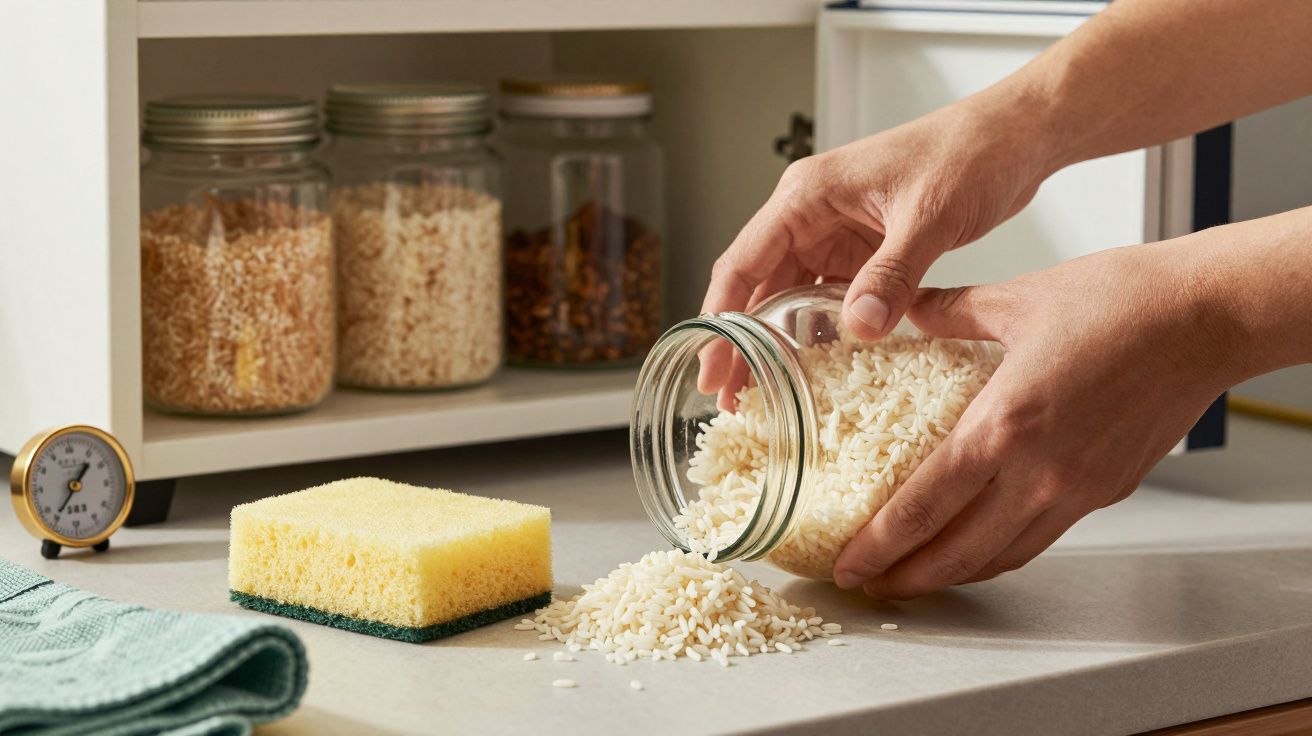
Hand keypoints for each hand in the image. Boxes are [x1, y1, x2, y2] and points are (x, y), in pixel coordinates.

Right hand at [698, 97, 1058, 405]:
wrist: (1014, 138)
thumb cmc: (969, 153)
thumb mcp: (928, 217)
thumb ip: (892, 273)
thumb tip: (859, 327)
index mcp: (808, 195)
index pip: (743, 260)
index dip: (722, 318)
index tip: (711, 365)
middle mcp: (811, 215)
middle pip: (757, 285)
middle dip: (741, 341)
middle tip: (730, 396)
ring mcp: (835, 234)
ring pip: (788, 295)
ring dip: (774, 341)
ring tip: (762, 393)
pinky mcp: (862, 251)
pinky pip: (827, 297)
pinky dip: (816, 331)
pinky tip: (811, 368)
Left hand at [832, 238, 1243, 597]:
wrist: (1205, 317)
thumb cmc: (1121, 300)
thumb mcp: (1015, 299)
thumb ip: (948, 311)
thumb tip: (904, 309)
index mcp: (1004, 425)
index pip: (923, 507)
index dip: (879, 546)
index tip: (849, 562)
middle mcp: (1039, 472)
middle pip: (957, 552)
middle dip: (905, 578)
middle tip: (868, 584)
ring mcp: (1076, 488)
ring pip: (1002, 556)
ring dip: (952, 574)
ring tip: (913, 576)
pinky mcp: (1106, 490)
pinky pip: (1041, 538)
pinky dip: (1001, 552)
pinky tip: (978, 545)